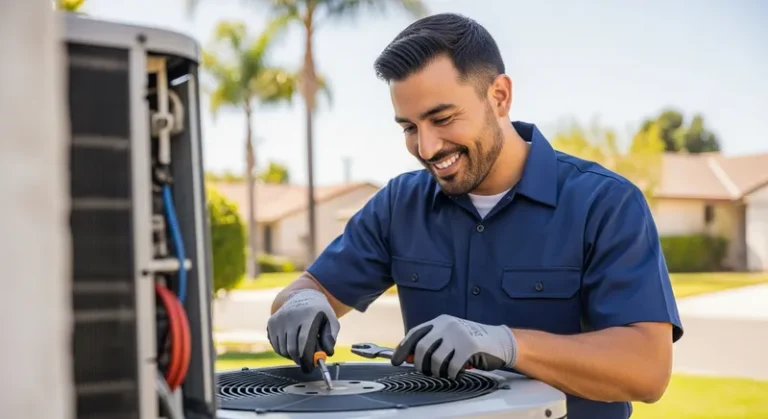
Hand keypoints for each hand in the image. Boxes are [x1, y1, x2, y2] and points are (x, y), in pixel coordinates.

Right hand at [267, 289, 339, 372]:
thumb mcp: (331, 320)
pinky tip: (291, 345)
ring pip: (283, 349)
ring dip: (291, 356)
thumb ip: (331, 337)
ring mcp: (279, 319)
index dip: (307, 358)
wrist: (301, 296)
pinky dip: (283, 350)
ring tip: (300, 351)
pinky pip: (276, 345)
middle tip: (305, 363)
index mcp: (307, 315)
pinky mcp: (271, 323)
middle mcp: (291, 316)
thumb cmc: (319, 312)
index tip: (310, 367)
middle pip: (292, 348)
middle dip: (299, 360)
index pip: (304, 342)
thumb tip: (328, 353)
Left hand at [391, 314, 516, 378]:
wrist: (501, 341)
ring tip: (444, 372)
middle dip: (420, 364)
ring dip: (437, 371)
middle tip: (425, 371)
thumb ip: (432, 343)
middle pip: (422, 347)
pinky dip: (451, 374)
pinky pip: (452, 367)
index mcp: (441, 321)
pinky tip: (456, 373)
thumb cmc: (472, 342)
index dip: (403, 348)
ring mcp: (459, 334)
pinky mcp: (470, 346)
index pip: (415, 333)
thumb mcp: (450, 337)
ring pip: (435, 359)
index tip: (396, 360)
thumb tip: (410, 356)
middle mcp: (448, 324)